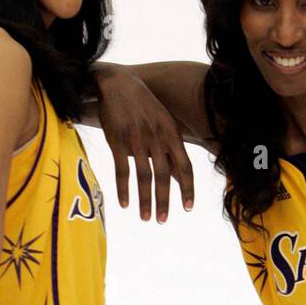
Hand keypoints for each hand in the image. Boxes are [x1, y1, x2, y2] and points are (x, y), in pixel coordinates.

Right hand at [94, 68, 193, 222]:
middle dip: (164, 201)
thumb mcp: (163, 124)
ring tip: (146, 218)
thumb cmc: (143, 107)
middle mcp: (157, 137)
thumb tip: (178, 178)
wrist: (118, 84)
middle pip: (164, 175)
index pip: (185, 166)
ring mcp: (137, 138)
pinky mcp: (117, 140)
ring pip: (144, 175)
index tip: (188, 207)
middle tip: (162, 220)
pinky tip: (124, 203)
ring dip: (145, 200)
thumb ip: (171, 150)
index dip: (187, 188)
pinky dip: (124, 189)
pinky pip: (122, 169)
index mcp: (172, 134)